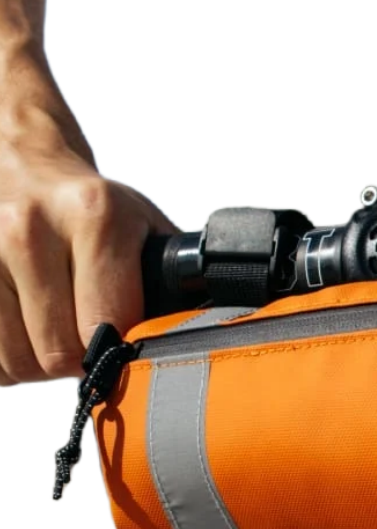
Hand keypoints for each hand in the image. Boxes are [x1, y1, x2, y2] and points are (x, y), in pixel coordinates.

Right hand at [0, 53, 176, 385]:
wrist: (21, 159)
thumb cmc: (91, 205)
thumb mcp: (145, 229)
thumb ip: (173, 284)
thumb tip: (199, 336)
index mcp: (95, 217)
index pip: (106, 328)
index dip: (120, 352)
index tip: (126, 346)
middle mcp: (30, 228)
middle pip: (57, 354)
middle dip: (79, 362)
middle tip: (89, 337)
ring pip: (16, 362)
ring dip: (40, 362)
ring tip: (57, 326)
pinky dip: (8, 356)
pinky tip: (25, 324)